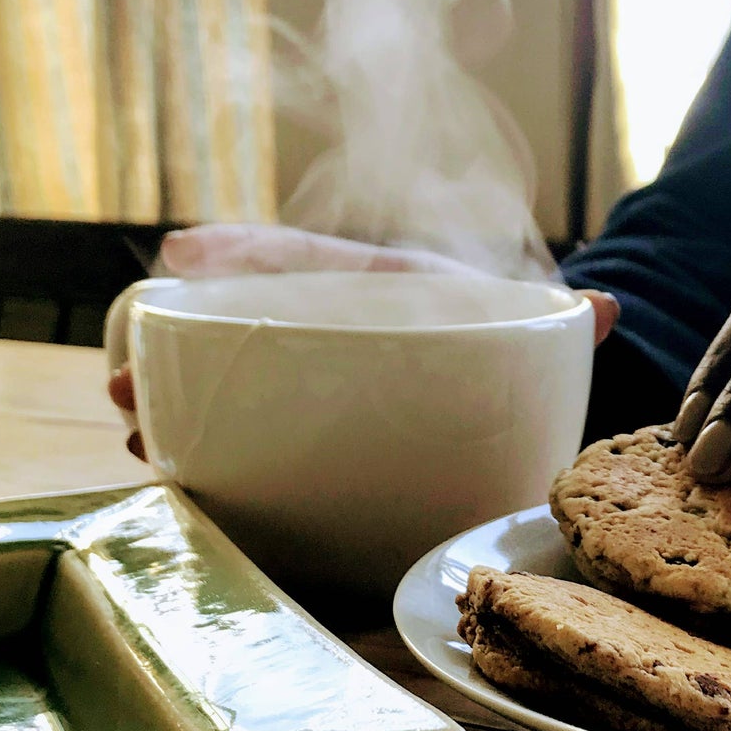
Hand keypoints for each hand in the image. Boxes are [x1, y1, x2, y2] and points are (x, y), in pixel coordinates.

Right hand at [108, 225, 619, 460]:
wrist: (518, 381)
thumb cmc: (507, 339)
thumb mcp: (524, 324)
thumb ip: (559, 318)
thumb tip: (607, 310)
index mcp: (375, 284)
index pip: (304, 258)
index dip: (244, 251)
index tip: (182, 252)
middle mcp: (329, 331)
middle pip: (239, 329)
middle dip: (176, 347)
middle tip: (123, 380)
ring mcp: (315, 381)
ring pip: (229, 385)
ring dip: (175, 407)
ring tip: (132, 432)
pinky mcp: (317, 431)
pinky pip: (253, 437)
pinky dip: (215, 455)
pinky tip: (178, 478)